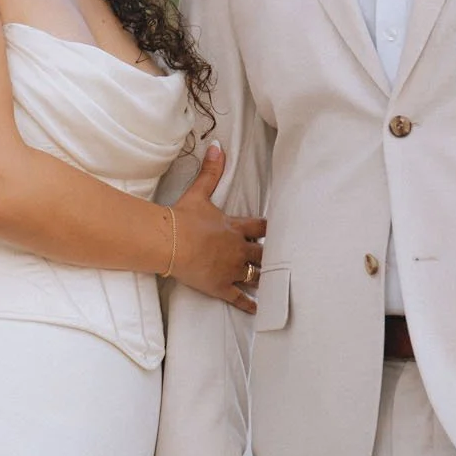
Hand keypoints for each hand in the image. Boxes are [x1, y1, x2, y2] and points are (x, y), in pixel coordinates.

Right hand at [170, 145, 266, 313]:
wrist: (171, 242)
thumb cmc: (183, 218)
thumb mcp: (199, 193)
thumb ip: (210, 171)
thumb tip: (218, 146)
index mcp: (234, 227)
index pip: (259, 227)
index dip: (268, 229)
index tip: (279, 230)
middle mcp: (238, 249)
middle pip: (262, 253)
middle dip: (271, 256)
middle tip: (283, 259)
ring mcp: (232, 270)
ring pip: (256, 276)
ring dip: (265, 279)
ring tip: (276, 284)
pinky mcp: (221, 286)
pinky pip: (240, 298)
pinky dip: (250, 304)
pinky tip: (260, 309)